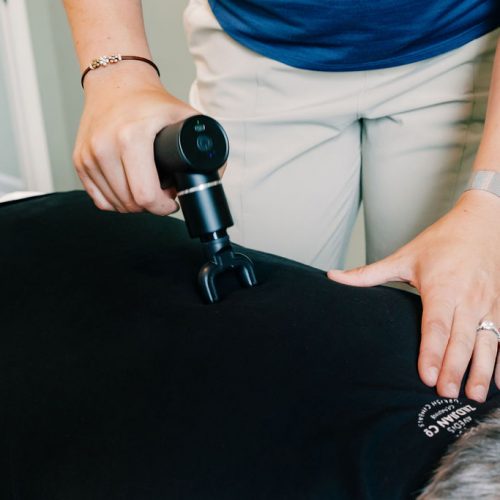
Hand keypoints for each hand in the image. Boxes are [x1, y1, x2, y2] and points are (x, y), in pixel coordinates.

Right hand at [74, 64, 197, 214]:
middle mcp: (105, 146)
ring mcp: (89, 155)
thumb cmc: (150, 100)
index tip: (171, 201)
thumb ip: (205, 141)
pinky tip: (128, 189)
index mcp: (132, 137)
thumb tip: (215, 172)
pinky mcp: (79, 160)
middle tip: (162, 195)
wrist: (115, 82)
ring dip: (134, 205)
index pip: (146, 195)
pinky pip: (98, 199)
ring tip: (147, 189)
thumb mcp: (183, 115)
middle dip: (151, 206)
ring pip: (115, 205)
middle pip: (131, 204)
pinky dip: (115, 201)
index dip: (163, 206)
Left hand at [327, 190, 499, 401]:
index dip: (431, 352)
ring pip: (488, 341)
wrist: (481, 223)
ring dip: (481, 369)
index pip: (435, 325)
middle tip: (446, 394)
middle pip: (461, 339)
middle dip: (454, 368)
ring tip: (474, 396)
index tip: (426, 376)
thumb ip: (369, 273)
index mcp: (442, 287)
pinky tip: (498, 382)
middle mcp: (468, 298)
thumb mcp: (403, 256)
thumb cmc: (441, 241)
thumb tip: (333, 276)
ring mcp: (488, 303)